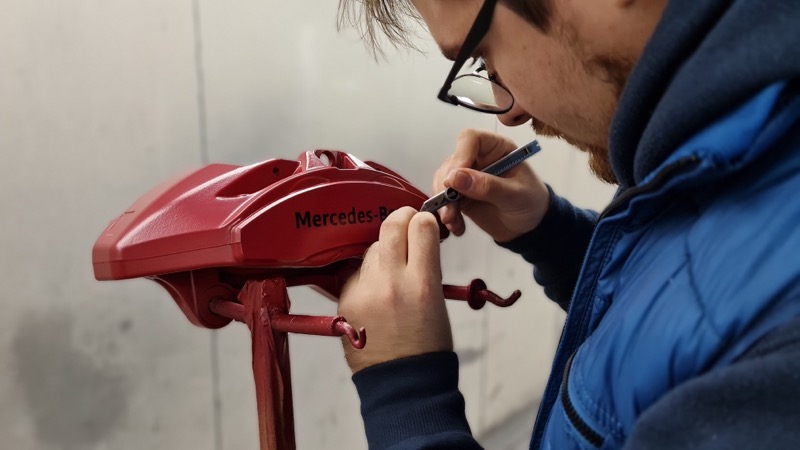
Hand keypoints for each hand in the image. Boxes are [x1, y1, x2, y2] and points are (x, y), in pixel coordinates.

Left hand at [337, 207, 452, 373]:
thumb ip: (426, 267)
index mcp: (422, 284)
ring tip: (392, 270)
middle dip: (401, 218)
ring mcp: (365, 290)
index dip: (424, 221)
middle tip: (406, 222)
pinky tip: (376, 293)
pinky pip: (357, 272)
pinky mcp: (346, 299)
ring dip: (384, 250)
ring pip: (372, 248)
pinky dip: (368, 275)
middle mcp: (391, 282)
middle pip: (391, 227)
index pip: (421, 227)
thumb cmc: (426, 345)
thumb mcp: (437, 301)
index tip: (424, 223)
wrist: (402, 383)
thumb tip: (419, 238)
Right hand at [433, 129, 549, 242]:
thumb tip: (456, 177)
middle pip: (451, 162)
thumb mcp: (515, 195)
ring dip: (444, 203)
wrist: (529, 226)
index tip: (455, 178)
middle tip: (451, 208)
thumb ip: (488, 186)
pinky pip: (444, 199)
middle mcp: (479, 158)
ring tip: (453, 221)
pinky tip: (456, 226)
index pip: (470, 139)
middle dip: (447, 186)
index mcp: (497, 149)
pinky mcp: (460, 194)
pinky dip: (446, 213)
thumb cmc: (531, 202)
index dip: (460, 156)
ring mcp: (467, 176)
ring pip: (443, 181)